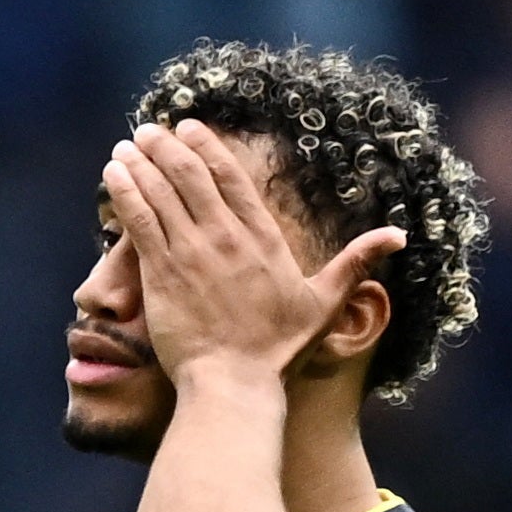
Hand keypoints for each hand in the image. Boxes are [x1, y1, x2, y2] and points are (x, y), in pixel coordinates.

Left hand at [101, 119, 405, 379]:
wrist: (235, 383)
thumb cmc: (278, 350)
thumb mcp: (326, 303)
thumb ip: (355, 263)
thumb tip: (398, 236)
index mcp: (263, 240)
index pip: (232, 179)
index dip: (208, 148)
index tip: (188, 128)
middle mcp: (226, 238)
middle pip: (192, 177)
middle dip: (167, 147)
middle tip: (150, 130)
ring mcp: (192, 254)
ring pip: (161, 193)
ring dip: (141, 163)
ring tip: (125, 145)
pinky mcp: (162, 273)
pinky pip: (140, 220)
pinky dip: (125, 193)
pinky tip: (113, 173)